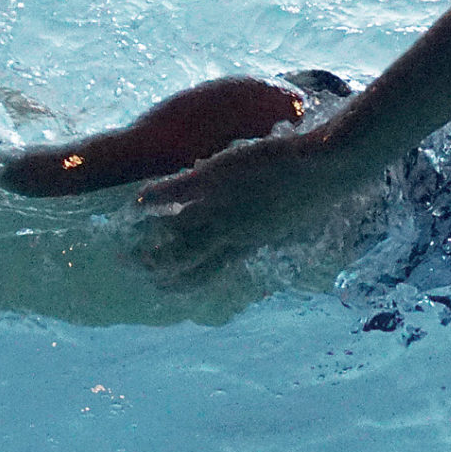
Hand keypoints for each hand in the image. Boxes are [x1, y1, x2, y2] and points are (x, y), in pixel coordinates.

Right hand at [136, 130, 342, 283]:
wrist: (327, 167)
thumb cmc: (314, 189)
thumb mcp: (286, 218)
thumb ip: (264, 226)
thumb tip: (259, 226)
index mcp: (246, 245)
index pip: (206, 275)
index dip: (179, 283)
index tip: (159, 284)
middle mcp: (229, 235)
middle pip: (180, 263)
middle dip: (151, 268)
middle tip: (127, 266)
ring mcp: (221, 209)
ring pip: (172, 236)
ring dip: (144, 241)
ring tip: (123, 243)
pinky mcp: (215, 180)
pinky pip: (174, 193)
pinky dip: (152, 198)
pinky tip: (137, 201)